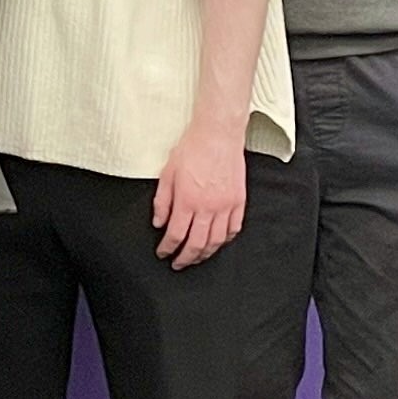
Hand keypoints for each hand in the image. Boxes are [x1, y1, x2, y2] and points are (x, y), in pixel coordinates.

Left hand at [152, 120, 246, 266]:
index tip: (163, 253)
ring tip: (196, 258)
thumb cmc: (192, 149)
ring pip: (216, 241)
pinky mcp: (239, 201)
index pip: (176, 235)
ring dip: (205, 254)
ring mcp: (226, 206)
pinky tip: (218, 243)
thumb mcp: (167, 173)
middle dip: (185, 258)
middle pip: (196, 244)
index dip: (167, 248)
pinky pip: (234, 229)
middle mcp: (208, 208)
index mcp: (187, 201)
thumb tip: (159, 223)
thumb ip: (162, 201)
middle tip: (178, 263)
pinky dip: (225, 240)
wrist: (218, 135)